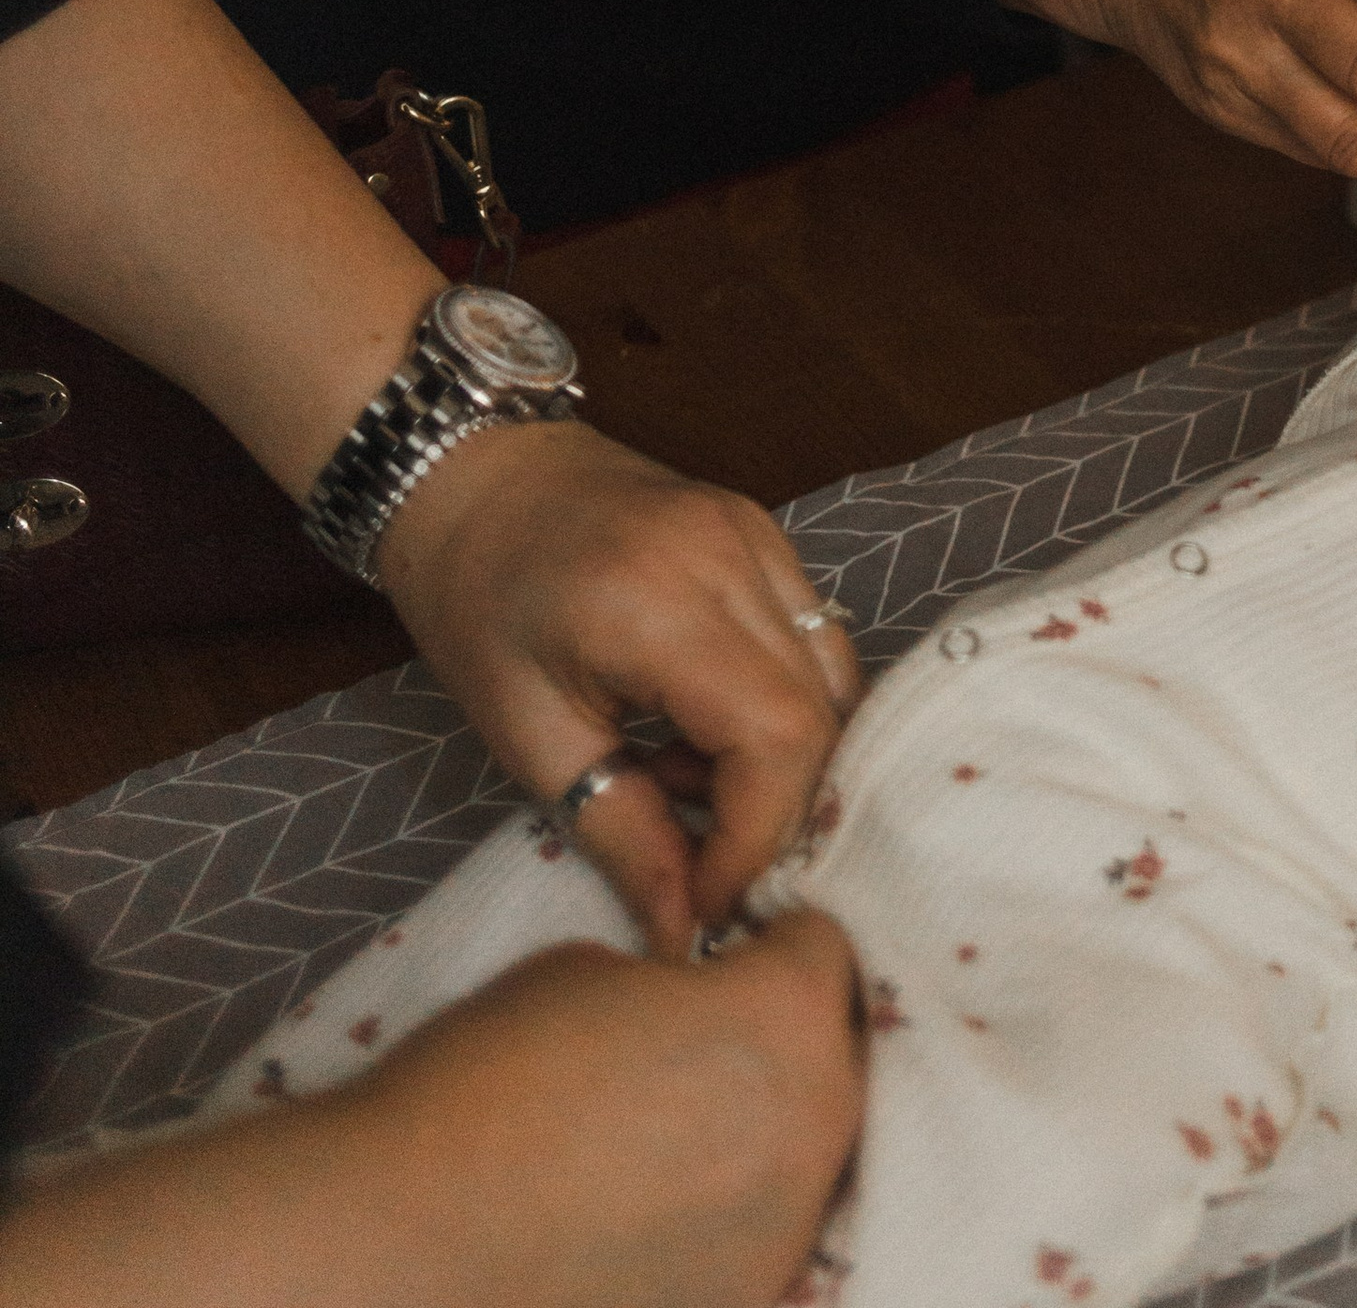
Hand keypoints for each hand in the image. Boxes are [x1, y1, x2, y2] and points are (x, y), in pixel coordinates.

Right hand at [2, 912, 862, 1307]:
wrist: (413, 1238)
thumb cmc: (491, 1077)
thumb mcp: (596, 974)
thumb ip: (683, 988)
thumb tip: (700, 1011)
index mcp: (787, 1017)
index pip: (826, 947)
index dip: (773, 940)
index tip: (734, 954)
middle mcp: (817, 1123)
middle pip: (838, 1052)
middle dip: (787, 1035)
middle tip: (707, 1043)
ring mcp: (788, 1227)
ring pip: (811, 1148)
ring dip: (766, 1128)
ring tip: (678, 1134)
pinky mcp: (747, 1298)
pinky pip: (767, 1230)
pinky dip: (732, 1212)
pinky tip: (660, 1208)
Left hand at [375, 419, 855, 954]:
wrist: (471, 474)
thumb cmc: (476, 601)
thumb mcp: (526, 735)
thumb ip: (620, 833)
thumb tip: (684, 934)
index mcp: (660, 601)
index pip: (778, 736)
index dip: (757, 838)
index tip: (702, 902)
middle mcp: (733, 554)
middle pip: (821, 713)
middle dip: (775, 814)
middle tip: (698, 861)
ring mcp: (759, 534)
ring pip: (833, 679)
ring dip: (783, 764)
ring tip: (686, 786)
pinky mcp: (764, 533)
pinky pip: (811, 639)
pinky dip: (779, 709)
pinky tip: (701, 732)